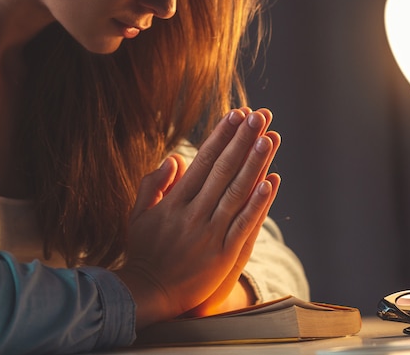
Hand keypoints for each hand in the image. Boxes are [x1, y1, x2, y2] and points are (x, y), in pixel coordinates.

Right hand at [116, 109, 278, 328]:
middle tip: (258, 115)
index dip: (220, 136)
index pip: (202, 161)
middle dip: (241, 140)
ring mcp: (208, 233)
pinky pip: (243, 225)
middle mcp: (192, 213)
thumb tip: (175, 158)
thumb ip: (154, 185)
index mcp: (174, 201)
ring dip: (253, 164)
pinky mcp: (222, 255)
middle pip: (222, 170)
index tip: (235, 114)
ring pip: (235, 192)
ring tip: (269, 138)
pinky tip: (270, 183)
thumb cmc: (143, 253)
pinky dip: (257, 204)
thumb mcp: (139, 215)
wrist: (146, 295)